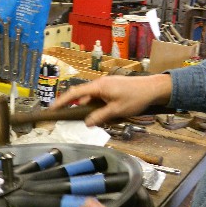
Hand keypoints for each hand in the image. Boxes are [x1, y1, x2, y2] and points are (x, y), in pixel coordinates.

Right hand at [51, 74, 172, 125]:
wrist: (153, 89)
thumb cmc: (135, 98)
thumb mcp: (116, 111)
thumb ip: (100, 117)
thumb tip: (87, 123)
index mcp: (98, 86)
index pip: (75, 93)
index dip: (62, 101)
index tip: (51, 108)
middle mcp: (100, 83)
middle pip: (84, 97)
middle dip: (80, 109)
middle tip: (78, 121)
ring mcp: (107, 85)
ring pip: (93, 99)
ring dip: (94, 110)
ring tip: (102, 119)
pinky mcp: (113, 88)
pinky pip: (101, 98)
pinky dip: (101, 106)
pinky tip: (109, 114)